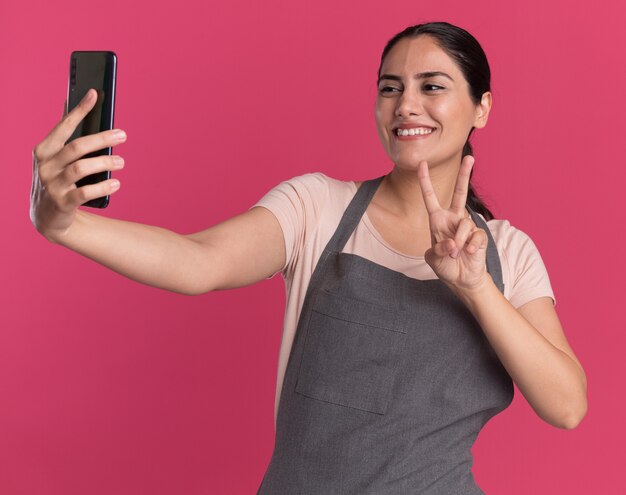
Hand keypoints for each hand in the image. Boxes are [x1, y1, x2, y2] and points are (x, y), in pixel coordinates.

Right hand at [30, 89, 126, 241]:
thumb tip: (89, 111)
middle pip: (77, 147)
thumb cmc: (58, 180)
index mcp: (44, 151)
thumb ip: (69, 141)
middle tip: (122, 135)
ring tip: (121, 162)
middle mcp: (45, 166)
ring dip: (105, 163)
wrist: (46, 216)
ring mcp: (52, 185)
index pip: (63, 126)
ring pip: (81, 169)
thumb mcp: (57, 160)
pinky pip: (85, 193)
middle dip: (102, 139)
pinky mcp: (62, 203)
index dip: (80, 110)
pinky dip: (103, 187)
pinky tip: (116, 183)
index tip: (95, 94)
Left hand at [417, 155, 489, 290]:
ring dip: (457, 242)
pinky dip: (469, 247)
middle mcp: (453, 219)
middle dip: (464, 175)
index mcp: (437, 220)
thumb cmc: (445, 266)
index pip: (430, 197)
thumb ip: (438, 249)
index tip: (422, 164)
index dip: (425, 181)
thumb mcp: (433, 259)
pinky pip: (475, 236)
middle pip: (460, 193)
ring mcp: (467, 226)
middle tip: (469, 157)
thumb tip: (452, 242)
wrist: (462, 279)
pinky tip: (468, 253)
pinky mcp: (480, 235)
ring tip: (456, 253)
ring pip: (463, 225)